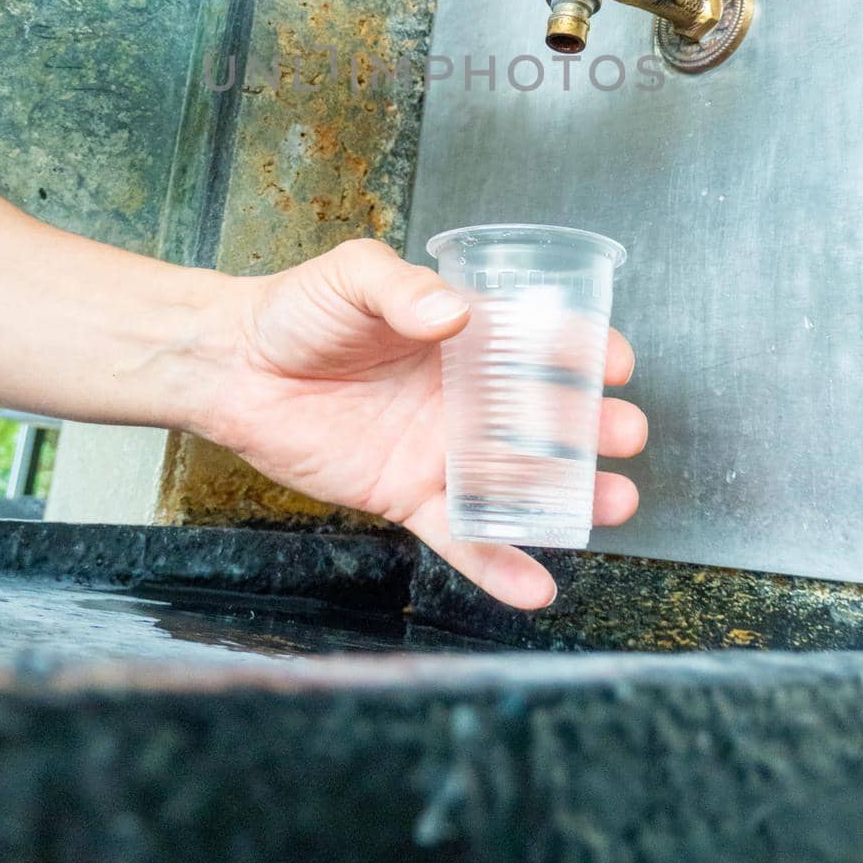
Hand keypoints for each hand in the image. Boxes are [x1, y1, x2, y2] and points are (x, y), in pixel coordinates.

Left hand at [196, 238, 646, 609]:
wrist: (235, 366)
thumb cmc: (298, 310)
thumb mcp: (354, 275)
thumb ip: (404, 290)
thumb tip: (453, 312)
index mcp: (461, 335)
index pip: (537, 341)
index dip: (583, 350)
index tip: (617, 363)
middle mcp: (462, 394)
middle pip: (543, 415)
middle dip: (591, 427)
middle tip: (627, 435)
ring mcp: (438, 448)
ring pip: (517, 479)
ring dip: (567, 496)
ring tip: (613, 505)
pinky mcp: (406, 494)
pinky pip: (460, 536)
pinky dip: (499, 563)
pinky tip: (536, 586)